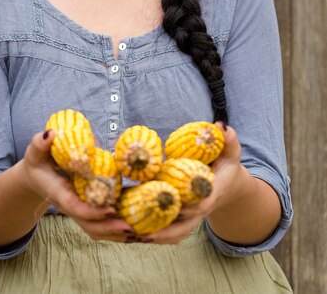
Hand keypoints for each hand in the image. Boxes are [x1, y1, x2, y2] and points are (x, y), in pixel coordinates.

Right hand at [21, 130, 137, 242]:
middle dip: (108, 228)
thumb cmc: (37, 163)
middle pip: (89, 225)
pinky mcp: (86, 209)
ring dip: (114, 233)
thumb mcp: (35, 152)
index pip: (75, 208)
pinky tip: (132, 228)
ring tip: (135, 232)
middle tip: (130, 226)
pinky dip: (114, 229)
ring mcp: (78, 210)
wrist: (35, 177)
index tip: (111, 209)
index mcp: (60, 193)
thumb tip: (50, 134)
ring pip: (95, 229)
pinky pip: (99, 224)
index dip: (93, 212)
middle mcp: (70, 206)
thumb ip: (39, 144)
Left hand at [139, 122, 242, 243]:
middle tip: (143, 233)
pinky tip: (131, 230)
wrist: (228, 184)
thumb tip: (220, 126)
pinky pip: (167, 229)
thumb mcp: (230, 152)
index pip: (201, 205)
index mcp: (211, 195)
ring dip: (154, 236)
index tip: (175, 209)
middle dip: (165, 232)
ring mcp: (190, 217)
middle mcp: (199, 210)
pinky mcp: (180, 218)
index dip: (188, 208)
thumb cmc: (226, 165)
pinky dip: (151, 231)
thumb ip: (229, 140)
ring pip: (174, 233)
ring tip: (132, 234)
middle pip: (184, 228)